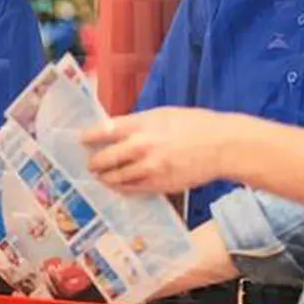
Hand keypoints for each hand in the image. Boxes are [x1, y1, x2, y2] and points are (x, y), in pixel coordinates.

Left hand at [81, 107, 240, 194]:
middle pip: (104, 159)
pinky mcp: (160, 185)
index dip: (88, 137)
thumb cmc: (195, 125)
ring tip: (100, 177)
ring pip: (116, 178)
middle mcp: (142, 146)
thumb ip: (138, 123)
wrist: (222, 145)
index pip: (104, 131)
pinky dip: (122, 187)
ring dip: (105, 178)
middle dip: (93, 163)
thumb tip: (114, 129)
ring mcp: (150, 168)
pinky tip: (118, 185)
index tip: (80, 140)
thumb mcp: (163, 114)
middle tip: (89, 164)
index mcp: (142, 124)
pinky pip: (132, 189)